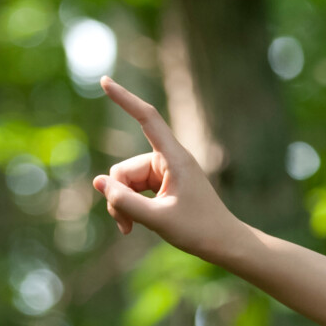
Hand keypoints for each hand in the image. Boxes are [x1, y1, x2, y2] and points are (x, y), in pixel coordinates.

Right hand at [91, 78, 245, 261]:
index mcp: (175, 158)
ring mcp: (165, 173)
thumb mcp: (157, 218)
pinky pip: (133, 190)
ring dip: (122, 205)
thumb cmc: (199, 230)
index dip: (126, 99)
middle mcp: (169, 160)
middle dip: (117, 196)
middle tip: (125, 225)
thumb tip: (99, 182)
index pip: (148, 119)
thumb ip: (124, 201)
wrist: (226, 244)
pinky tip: (132, 227)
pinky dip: (129, 207)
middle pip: (124, 169)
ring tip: (129, 229)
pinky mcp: (163, 185)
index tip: (105, 81)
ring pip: (125, 181)